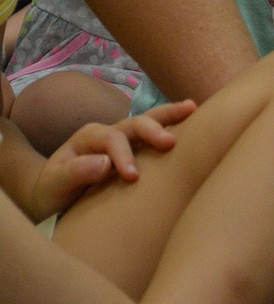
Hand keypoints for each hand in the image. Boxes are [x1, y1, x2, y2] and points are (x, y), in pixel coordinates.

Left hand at [31, 100, 195, 219]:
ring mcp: (123, 139)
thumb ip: (75, 172)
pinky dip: (172, 125)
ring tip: (192, 108)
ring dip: (170, 115)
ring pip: (149, 120)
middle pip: (134, 122)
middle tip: (170, 142)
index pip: (112, 139)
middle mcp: (109, 132)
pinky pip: (154, 134)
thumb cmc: (52, 191)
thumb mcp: (55, 184)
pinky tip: (192, 122)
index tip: (132, 177)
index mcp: (90, 136)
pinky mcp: (134, 150)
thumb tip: (104, 163)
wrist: (51, 195)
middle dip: (153, 129)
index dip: (124, 155)